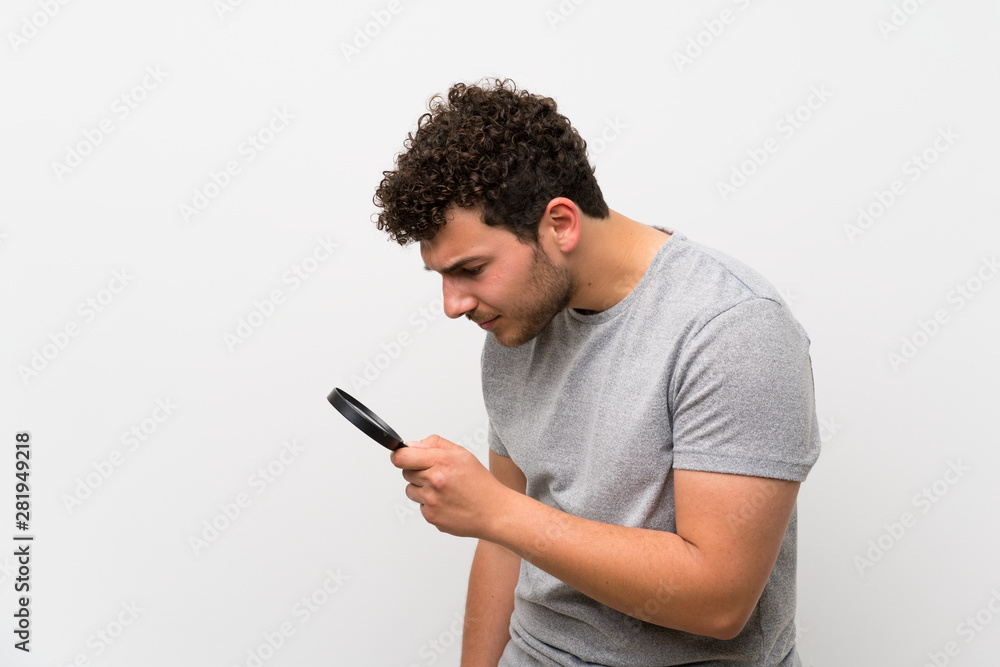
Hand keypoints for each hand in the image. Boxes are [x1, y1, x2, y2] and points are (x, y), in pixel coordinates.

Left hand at [390, 434, 508, 538]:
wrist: (494, 512)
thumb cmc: (480, 483)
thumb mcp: (462, 454)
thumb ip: (434, 444)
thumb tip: (412, 445)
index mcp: (441, 462)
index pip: (402, 457)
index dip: (399, 455)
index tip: (402, 457)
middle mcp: (434, 481)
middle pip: (405, 472)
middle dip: (416, 471)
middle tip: (436, 474)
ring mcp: (431, 501)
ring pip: (410, 490)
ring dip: (421, 488)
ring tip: (443, 490)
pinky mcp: (431, 517)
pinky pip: (420, 506)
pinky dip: (430, 504)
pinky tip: (447, 502)